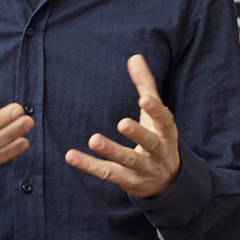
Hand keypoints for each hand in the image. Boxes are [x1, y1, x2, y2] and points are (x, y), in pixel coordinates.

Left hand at [65, 54, 180, 198]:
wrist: (168, 182)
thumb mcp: (156, 115)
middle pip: (150, 143)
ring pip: (128, 161)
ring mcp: (145, 170)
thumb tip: (135, 57)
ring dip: (111, 151)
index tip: (144, 99)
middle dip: (137, 134)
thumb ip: (146, 86)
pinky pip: (108, 174)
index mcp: (167, 133)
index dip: (155, 111)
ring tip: (94, 139)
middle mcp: (159, 153)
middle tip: (122, 123)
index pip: (165, 121)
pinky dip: (89, 165)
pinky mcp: (129, 182)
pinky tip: (72, 156)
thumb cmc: (159, 139)